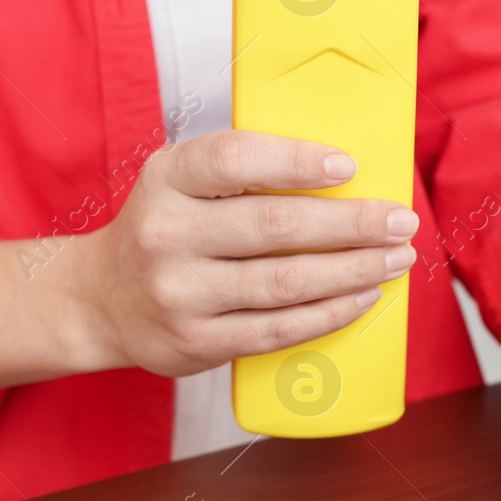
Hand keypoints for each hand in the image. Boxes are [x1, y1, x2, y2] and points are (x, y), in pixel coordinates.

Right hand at [71, 130, 417, 376]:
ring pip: (286, 283)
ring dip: (353, 270)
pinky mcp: (195, 342)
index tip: (349, 166)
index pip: (234, 159)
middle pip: (276, 226)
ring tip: (395, 258)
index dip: (296, 161)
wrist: (100, 301)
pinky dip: (329, 313)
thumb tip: (344, 170)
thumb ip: (243, 169)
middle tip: (401, 220)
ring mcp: (179, 294)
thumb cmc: (165, 227)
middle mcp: (166, 234)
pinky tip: (362, 297)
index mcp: (167, 179)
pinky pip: (277, 330)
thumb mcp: (180, 180)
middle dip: (353, 223)